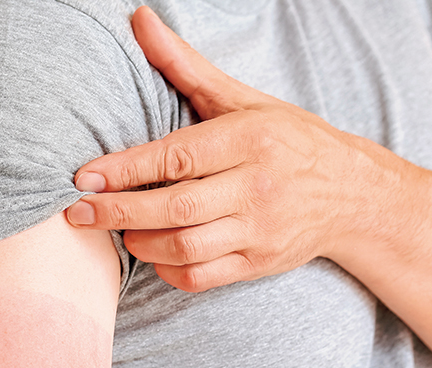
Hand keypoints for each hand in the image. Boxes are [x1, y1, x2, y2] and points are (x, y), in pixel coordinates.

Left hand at [65, 6, 394, 291]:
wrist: (352, 194)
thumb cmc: (287, 140)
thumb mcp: (240, 98)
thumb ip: (184, 66)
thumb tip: (138, 19)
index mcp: (251, 139)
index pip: (177, 157)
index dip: (125, 170)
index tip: (84, 177)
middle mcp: (257, 187)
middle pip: (176, 207)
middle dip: (119, 213)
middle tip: (79, 213)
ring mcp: (260, 230)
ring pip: (186, 246)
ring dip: (141, 242)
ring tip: (119, 230)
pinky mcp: (259, 264)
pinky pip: (202, 277)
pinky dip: (168, 271)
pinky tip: (153, 254)